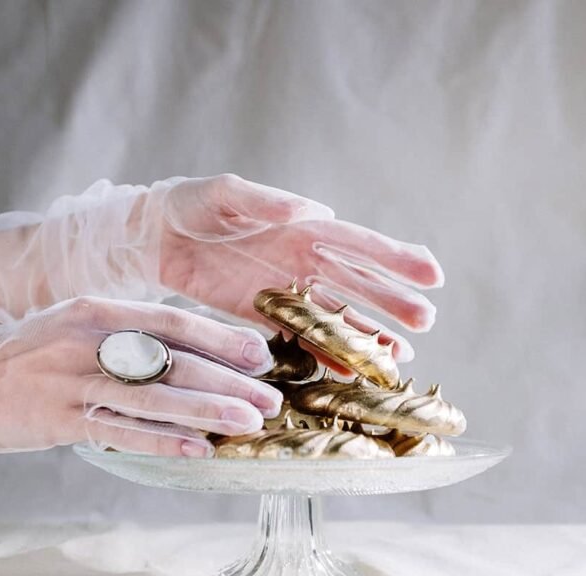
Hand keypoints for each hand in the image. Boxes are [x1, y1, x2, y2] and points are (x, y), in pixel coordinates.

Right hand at [0, 296, 282, 456]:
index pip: (173, 320)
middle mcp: (88, 340)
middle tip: (270, 399)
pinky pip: (121, 432)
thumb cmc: (27, 356)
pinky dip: (162, 442)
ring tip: (249, 423)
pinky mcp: (59, 419)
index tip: (262, 354)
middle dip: (229, 381)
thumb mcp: (76, 328)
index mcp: (97, 310)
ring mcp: (73, 380)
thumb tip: (190, 351)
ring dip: (208, 411)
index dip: (221, 337)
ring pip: (155, 397)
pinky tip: (198, 450)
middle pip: (174, 360)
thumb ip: (127, 334)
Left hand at [152, 175, 443, 362]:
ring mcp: (285, 291)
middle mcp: (302, 261)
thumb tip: (311, 210)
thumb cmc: (191, 203)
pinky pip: (300, 337)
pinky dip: (324, 354)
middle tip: (426, 321)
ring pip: (336, 315)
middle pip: (358, 284)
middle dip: (392, 302)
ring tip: (400, 355)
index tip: (432, 275)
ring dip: (367, 334)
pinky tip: (348, 370)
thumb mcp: (224, 195)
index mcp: (302, 227)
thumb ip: (265, 202)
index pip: (358, 243)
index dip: (396, 259)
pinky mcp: (262, 316)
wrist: (154, 236)